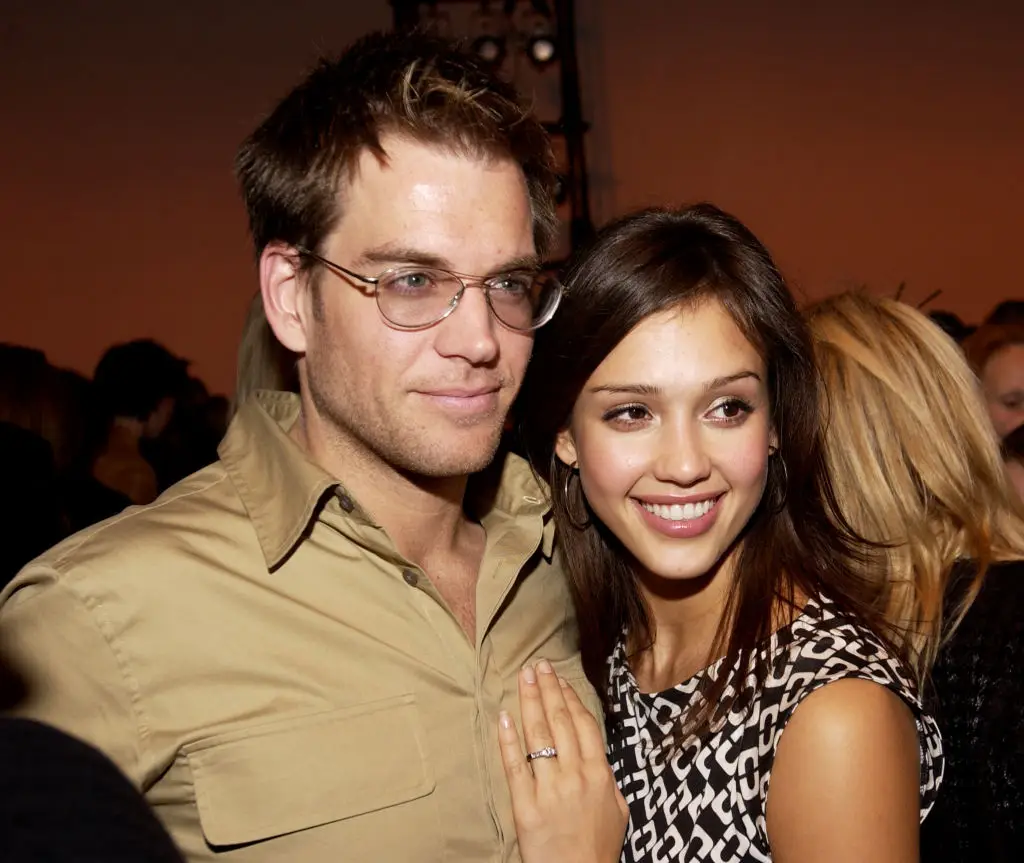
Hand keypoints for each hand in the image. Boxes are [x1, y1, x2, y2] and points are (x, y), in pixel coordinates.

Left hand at [498, 659, 628, 862]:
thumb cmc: (599, 850)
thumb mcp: (617, 811)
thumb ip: (607, 780)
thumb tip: (597, 758)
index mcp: (599, 774)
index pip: (583, 724)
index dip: (569, 698)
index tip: (559, 678)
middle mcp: (575, 775)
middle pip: (560, 722)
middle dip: (548, 689)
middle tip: (538, 665)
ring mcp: (549, 789)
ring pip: (538, 736)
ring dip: (530, 701)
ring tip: (524, 677)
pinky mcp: (525, 806)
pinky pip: (515, 766)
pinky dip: (508, 739)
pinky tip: (504, 716)